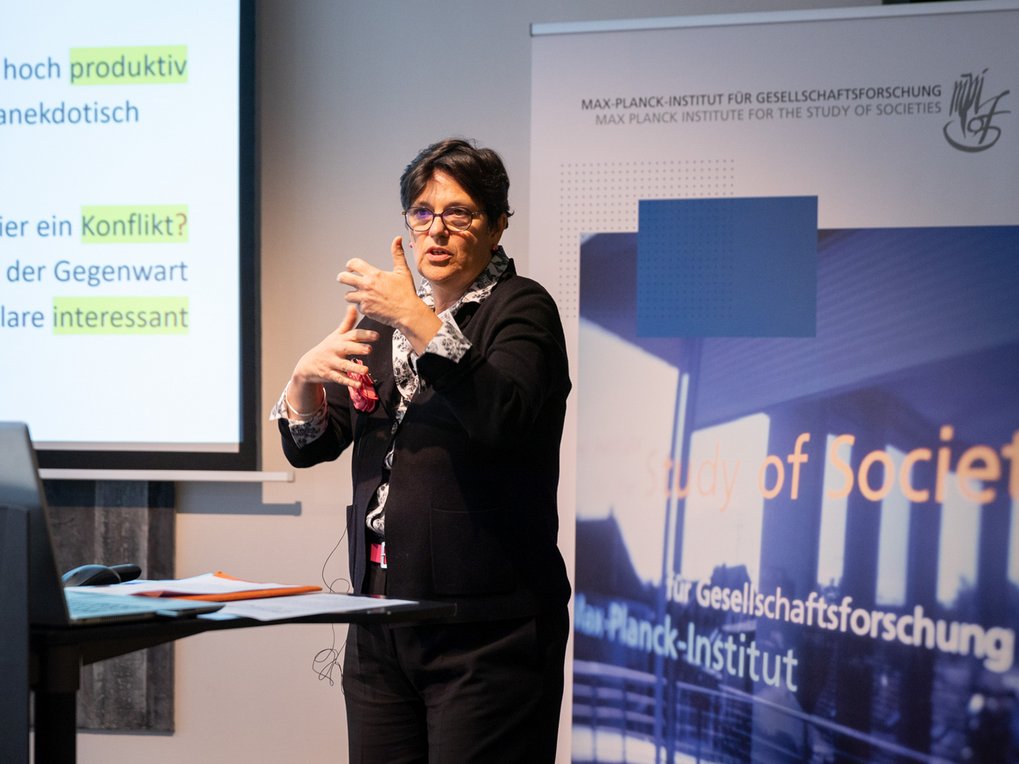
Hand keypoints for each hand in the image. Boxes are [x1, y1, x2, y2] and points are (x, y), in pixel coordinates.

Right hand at [288, 306, 378, 409]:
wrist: (308, 364)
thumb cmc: (327, 348)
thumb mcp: (336, 335)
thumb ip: (347, 322)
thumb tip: (353, 306)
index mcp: (340, 339)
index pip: (353, 335)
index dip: (364, 335)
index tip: (376, 336)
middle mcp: (335, 350)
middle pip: (347, 348)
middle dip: (358, 348)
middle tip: (369, 349)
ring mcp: (331, 363)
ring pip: (344, 365)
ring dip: (355, 368)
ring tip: (366, 371)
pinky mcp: (329, 375)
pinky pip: (340, 379)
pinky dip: (349, 382)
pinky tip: (359, 385)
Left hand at [338, 236, 441, 352]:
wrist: (408, 312)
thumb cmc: (406, 293)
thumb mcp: (402, 271)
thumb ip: (397, 254)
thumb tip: (397, 239)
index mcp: (374, 274)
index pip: (353, 264)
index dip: (350, 265)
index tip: (351, 268)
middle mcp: (367, 285)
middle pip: (343, 278)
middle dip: (342, 278)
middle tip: (343, 279)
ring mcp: (364, 298)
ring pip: (347, 295)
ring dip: (351, 294)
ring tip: (357, 295)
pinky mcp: (365, 310)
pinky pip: (357, 307)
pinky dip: (361, 306)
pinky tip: (369, 305)